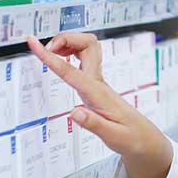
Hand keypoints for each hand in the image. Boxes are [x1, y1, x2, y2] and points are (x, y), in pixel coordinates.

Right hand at [27, 33, 172, 177]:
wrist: (143, 138)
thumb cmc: (130, 137)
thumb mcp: (112, 136)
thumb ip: (93, 124)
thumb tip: (74, 112)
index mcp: (98, 94)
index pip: (69, 70)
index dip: (49, 56)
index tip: (33, 42)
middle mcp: (98, 83)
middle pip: (85, 44)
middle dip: (64, 39)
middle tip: (46, 49)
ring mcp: (98, 82)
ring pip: (86, 47)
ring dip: (68, 43)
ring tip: (52, 52)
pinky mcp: (96, 85)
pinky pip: (84, 58)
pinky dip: (71, 53)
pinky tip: (62, 60)